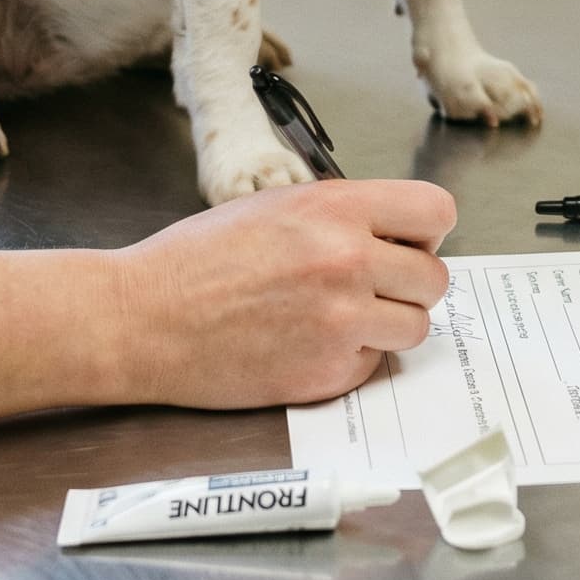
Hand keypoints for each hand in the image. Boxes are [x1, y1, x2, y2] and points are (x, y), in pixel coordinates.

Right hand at [106, 178, 455, 409]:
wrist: (144, 319)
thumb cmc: (197, 259)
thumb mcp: (274, 205)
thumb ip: (340, 215)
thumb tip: (391, 233)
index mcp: (336, 208)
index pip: (436, 212)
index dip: (424, 232)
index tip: (406, 244)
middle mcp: (347, 261)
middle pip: (434, 278)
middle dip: (407, 284)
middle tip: (370, 287)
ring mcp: (341, 321)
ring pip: (414, 326)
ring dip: (387, 324)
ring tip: (339, 317)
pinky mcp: (327, 374)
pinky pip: (373, 365)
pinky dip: (351, 358)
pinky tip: (307, 343)